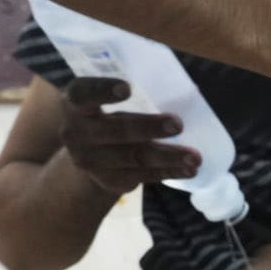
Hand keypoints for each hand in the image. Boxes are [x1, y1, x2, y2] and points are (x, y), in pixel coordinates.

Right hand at [59, 77, 200, 197]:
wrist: (89, 152)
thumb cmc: (107, 113)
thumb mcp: (108, 99)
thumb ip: (134, 94)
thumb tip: (187, 91)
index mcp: (75, 103)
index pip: (83, 94)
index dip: (103, 91)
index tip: (127, 89)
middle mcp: (76, 133)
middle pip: (116, 130)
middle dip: (149, 127)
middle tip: (178, 124)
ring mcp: (91, 161)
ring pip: (134, 157)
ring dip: (167, 156)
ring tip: (195, 157)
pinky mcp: (109, 180)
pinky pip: (143, 176)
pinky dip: (169, 171)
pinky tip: (189, 170)